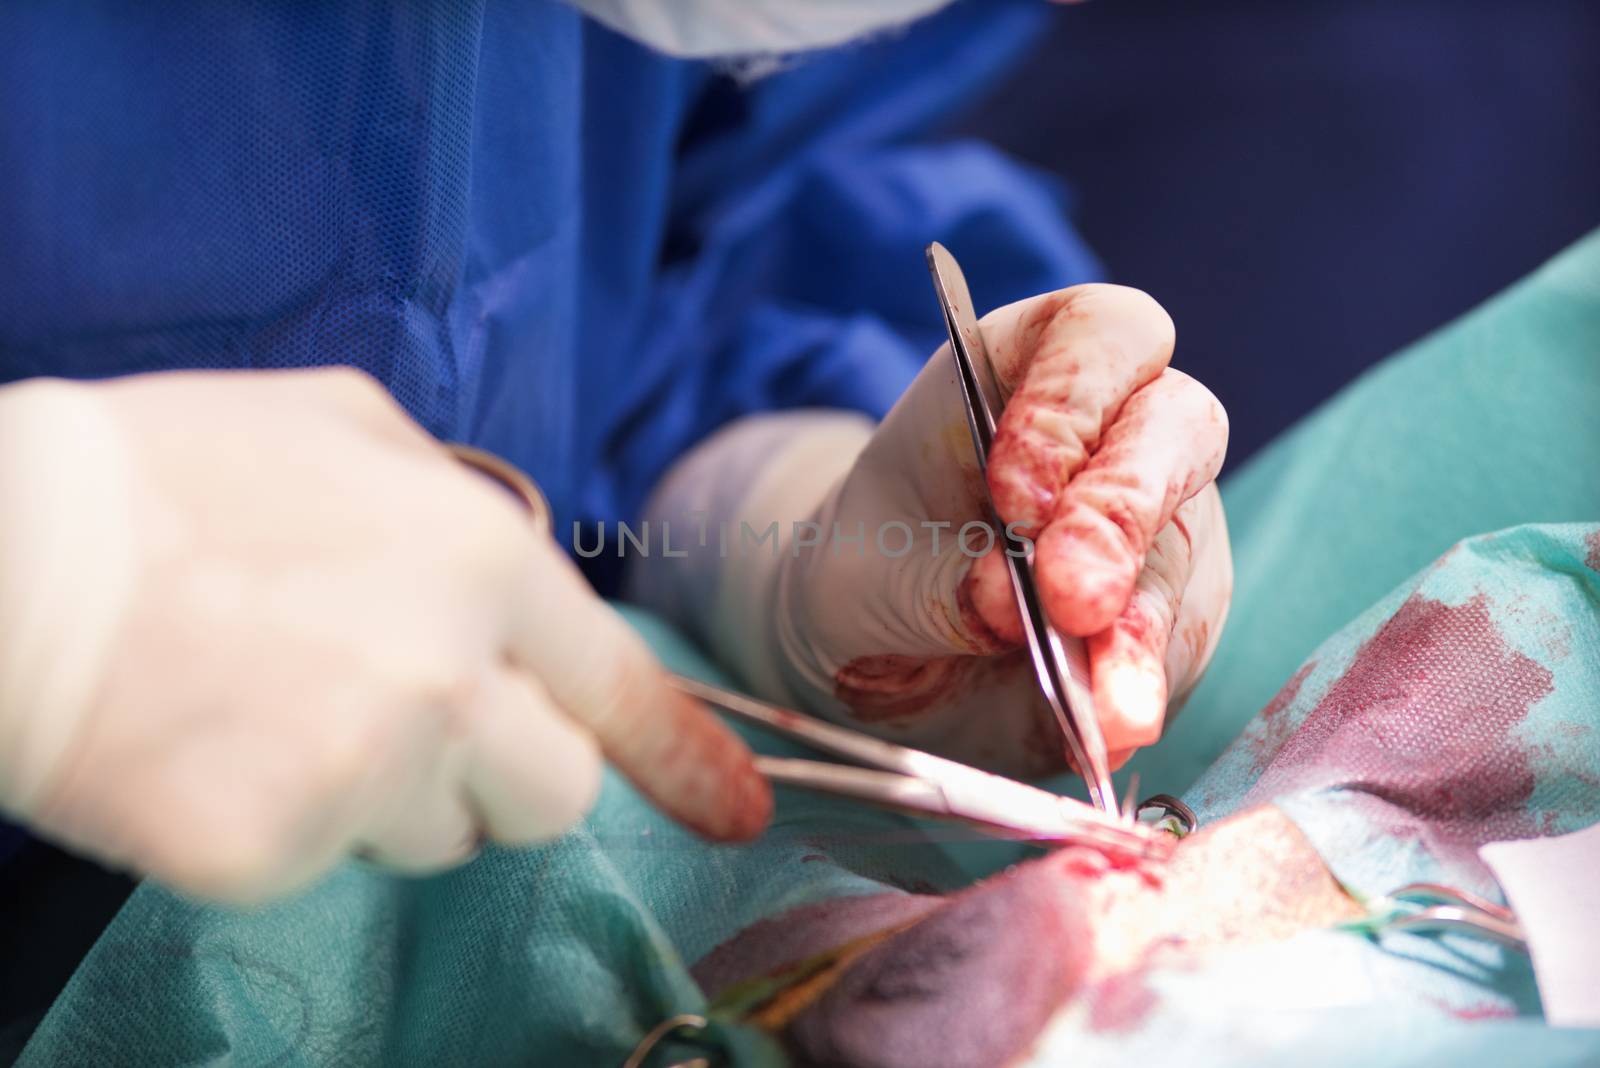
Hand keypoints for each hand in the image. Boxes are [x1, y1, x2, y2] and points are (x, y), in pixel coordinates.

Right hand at [0, 369, 768, 902]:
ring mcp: (365, 769)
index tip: (732, 810)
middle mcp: (448, 672)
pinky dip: (283, 824)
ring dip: (388, 795)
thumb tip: (501, 568)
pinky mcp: (271, 849)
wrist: (0, 553)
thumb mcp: (340, 427)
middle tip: (406, 722)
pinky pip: (323, 863)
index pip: (617, 686)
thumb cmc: (164, 477)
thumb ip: (452, 502)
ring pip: (439, 835)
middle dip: (502, 775)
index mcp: (478, 560)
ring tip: (277, 708)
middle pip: (554, 795)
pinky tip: (213, 748)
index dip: (683, 757)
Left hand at [649, 285, 1228, 775]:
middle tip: (1072, 600)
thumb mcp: (872, 568)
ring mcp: (1162, 523)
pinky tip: (1105, 726)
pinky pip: (1179, 645)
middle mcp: (1119, 430)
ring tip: (1099, 704)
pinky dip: (1140, 687)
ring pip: (1186, 553)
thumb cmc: (875, 567)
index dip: (1071, 404)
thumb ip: (940, 581)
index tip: (1013, 498)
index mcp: (1033, 367)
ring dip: (1139, 631)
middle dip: (1120, 517)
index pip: (1100, 337)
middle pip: (1175, 429)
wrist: (884, 648)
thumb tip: (1012, 602)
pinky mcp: (1177, 613)